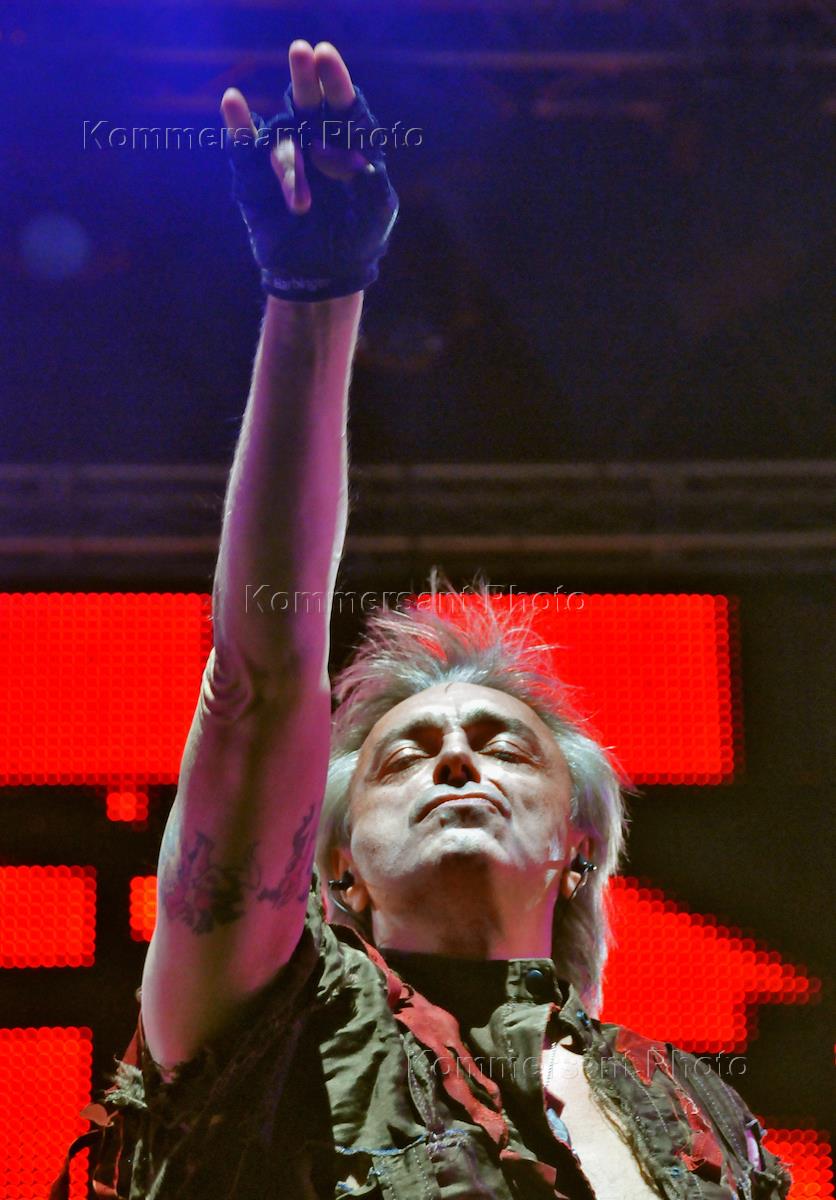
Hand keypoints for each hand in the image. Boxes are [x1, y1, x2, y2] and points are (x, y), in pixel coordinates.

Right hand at [221, 41, 398, 301]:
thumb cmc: (357, 239)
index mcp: (349, 140)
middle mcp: (315, 138)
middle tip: (301, 52)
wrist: (322, 273)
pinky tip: (233, 102)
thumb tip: (356, 161)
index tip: (325, 55)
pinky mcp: (255, 174)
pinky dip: (238, 125)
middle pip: (308, 99)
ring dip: (290, 167)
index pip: (343, 102)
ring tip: (300, 206)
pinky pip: (245, 146)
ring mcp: (285, 154)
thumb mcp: (377, 214)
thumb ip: (374, 185)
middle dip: (305, 78)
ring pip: (283, 139)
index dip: (335, 79)